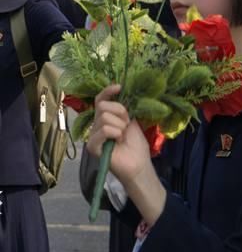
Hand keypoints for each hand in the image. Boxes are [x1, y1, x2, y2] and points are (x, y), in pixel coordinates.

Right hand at [87, 85, 166, 224]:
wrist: (138, 164)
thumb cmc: (136, 145)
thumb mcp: (132, 121)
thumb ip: (124, 109)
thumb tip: (122, 93)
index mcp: (106, 118)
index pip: (100, 100)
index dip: (107, 91)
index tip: (119, 87)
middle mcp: (97, 125)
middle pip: (102, 106)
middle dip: (119, 112)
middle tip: (127, 124)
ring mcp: (94, 136)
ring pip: (104, 118)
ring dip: (119, 125)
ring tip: (123, 136)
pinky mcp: (93, 147)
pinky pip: (102, 131)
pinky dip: (114, 133)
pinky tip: (118, 141)